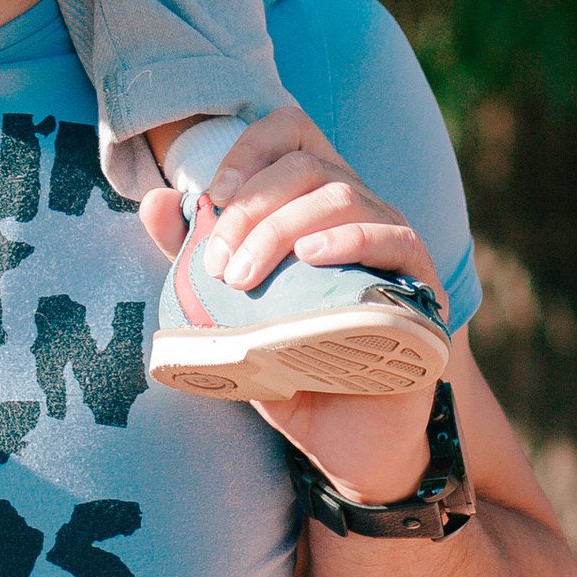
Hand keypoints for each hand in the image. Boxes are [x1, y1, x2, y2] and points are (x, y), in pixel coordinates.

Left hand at [139, 131, 446, 506]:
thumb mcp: (229, 312)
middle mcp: (359, 211)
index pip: (292, 132)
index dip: (249, 146)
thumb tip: (154, 202)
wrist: (344, 444)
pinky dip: (350, 239)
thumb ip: (192, 259)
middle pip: (307, 165)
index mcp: (313, 204)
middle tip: (216, 265)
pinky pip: (396, 239)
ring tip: (244, 275)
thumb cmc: (289, 368)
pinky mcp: (422, 287)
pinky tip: (311, 257)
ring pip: (343, 194)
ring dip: (281, 226)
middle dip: (250, 207)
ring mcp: (395, 246)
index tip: (209, 195)